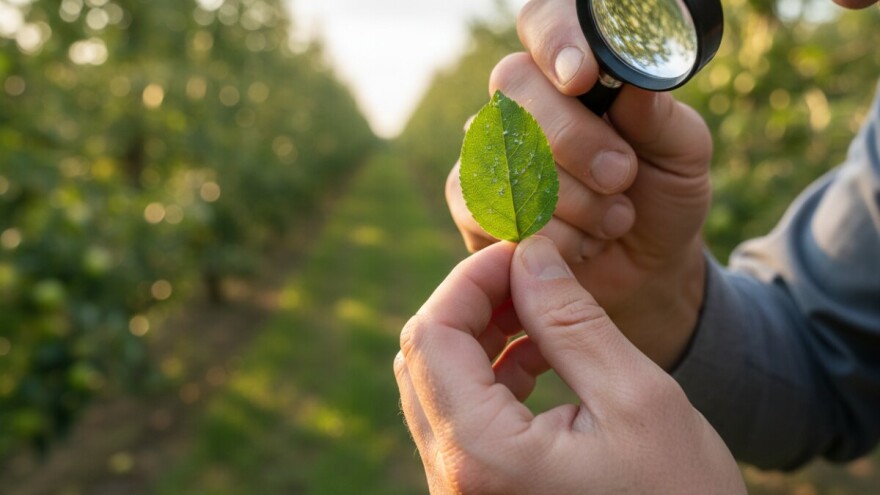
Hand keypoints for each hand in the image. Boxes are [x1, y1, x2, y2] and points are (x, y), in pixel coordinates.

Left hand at [395, 237, 743, 493]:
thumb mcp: (637, 401)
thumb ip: (572, 321)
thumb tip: (529, 255)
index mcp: (481, 456)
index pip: (432, 335)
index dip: (470, 279)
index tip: (521, 250)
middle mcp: (455, 478)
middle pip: (424, 357)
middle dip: (473, 302)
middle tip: (532, 275)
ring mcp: (463, 490)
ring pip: (438, 384)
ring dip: (482, 335)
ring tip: (542, 310)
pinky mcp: (482, 493)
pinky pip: (461, 415)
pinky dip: (492, 373)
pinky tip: (542, 355)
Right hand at [446, 0, 712, 368]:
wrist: (644, 266)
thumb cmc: (661, 194)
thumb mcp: (683, 153)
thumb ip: (659, 116)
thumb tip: (632, 78)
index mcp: (574, 70)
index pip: (543, 21)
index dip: (556, 40)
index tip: (582, 76)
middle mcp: (525, 101)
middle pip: (513, 84)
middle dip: (572, 138)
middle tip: (621, 175)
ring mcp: (490, 149)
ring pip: (499, 150)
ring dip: (568, 198)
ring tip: (614, 219)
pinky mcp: (472, 202)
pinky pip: (486, 205)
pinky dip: (546, 234)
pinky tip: (580, 244)